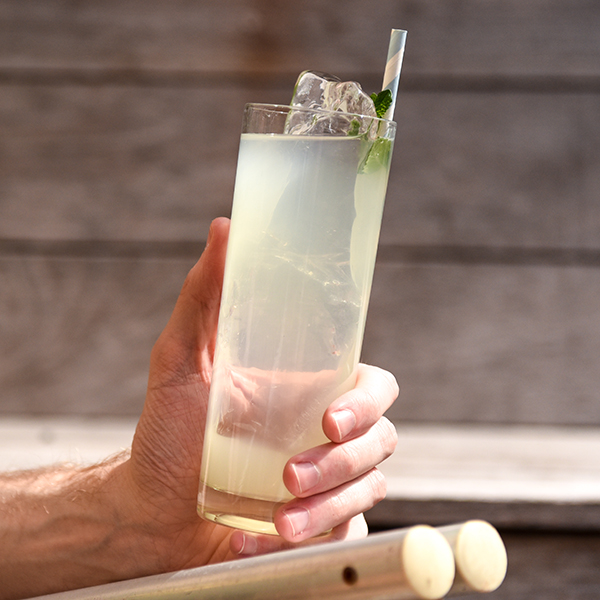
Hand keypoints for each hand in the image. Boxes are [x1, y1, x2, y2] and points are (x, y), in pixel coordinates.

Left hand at [114, 217, 398, 572]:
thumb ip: (205, 296)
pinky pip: (342, 535)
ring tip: (275, 519)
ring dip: (326, 507)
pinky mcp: (323, 527)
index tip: (330, 419)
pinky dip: (303, 541)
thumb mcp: (181, 360)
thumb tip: (223, 228)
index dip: (367, 401)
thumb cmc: (170, 432)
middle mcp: (329, 435)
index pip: (372, 385)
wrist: (153, 508)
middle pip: (381, 439)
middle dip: (343, 460)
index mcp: (310, 391)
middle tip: (292, 474)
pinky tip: (251, 540)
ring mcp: (331, 483)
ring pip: (369, 489)